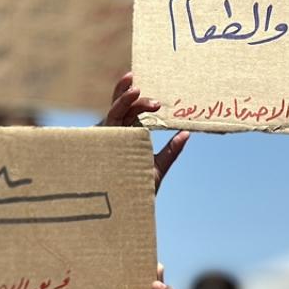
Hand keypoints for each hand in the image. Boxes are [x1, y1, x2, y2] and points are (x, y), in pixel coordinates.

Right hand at [100, 72, 188, 190]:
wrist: (129, 208)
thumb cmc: (139, 190)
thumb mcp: (158, 168)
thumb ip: (171, 151)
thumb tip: (186, 134)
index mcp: (128, 137)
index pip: (131, 113)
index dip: (138, 100)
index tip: (155, 96)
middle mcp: (116, 136)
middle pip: (120, 107)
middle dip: (127, 92)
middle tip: (136, 79)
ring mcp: (108, 140)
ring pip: (114, 112)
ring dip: (123, 98)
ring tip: (134, 87)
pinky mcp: (103, 145)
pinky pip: (108, 123)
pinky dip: (117, 109)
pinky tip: (126, 101)